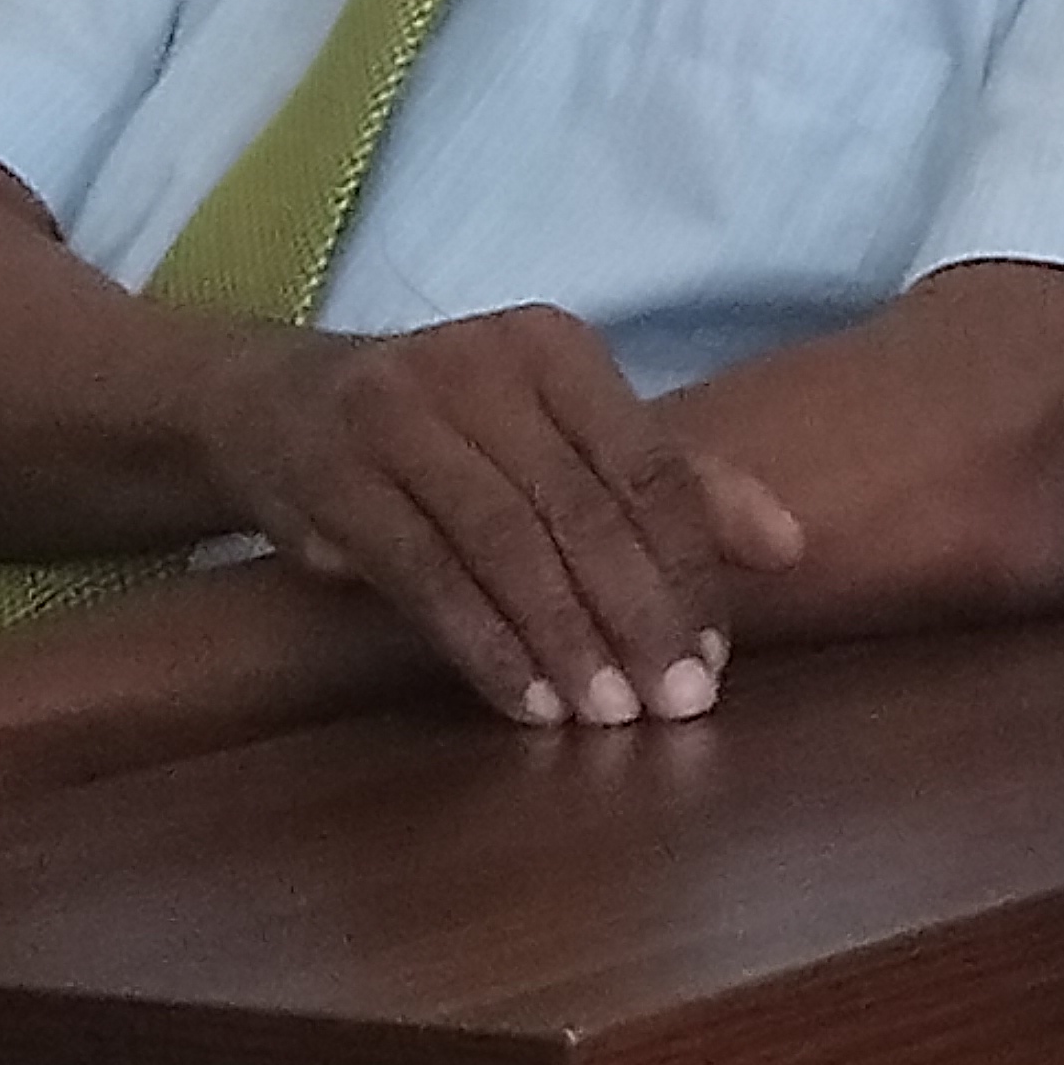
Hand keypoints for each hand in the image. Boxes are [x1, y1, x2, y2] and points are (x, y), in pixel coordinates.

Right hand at [190, 306, 805, 729]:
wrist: (273, 405)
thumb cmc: (449, 432)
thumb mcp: (553, 435)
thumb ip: (672, 483)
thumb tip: (791, 546)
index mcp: (556, 348)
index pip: (649, 465)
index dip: (690, 565)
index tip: (716, 659)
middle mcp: (481, 363)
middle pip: (582, 507)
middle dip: (637, 614)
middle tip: (676, 705)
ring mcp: (399, 413)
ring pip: (506, 543)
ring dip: (565, 639)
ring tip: (608, 716)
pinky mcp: (335, 475)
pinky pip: (426, 573)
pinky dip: (484, 646)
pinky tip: (527, 703)